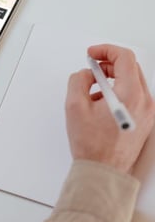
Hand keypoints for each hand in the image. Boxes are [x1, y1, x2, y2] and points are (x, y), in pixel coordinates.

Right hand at [65, 44, 154, 172]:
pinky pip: (134, 95)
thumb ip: (78, 80)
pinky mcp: (145, 119)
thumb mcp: (74, 106)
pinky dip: (118, 91)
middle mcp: (144, 102)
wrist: (103, 171)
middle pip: (130, 67)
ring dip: (113, 78)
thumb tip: (85, 74)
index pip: (124, 58)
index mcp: (130, 95)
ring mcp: (147, 112)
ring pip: (132, 81)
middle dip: (109, 63)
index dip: (106, 50)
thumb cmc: (92, 146)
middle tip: (92, 68)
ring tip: (94, 90)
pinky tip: (102, 103)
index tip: (93, 54)